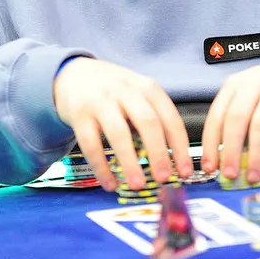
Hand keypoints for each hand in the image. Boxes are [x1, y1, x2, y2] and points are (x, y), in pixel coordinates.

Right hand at [53, 58, 193, 191]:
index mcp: (146, 87)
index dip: (179, 146)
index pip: (169, 117)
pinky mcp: (79, 114)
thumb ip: (154, 117)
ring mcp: (100, 101)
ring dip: (130, 162)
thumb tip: (172, 160)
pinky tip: (110, 183)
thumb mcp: (138, 93)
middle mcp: (125, 91)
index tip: (185, 170)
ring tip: (138, 185)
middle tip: (164, 178)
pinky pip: (90, 144)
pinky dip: (101, 167)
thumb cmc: (112, 90)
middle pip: (147, 122)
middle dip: (158, 153)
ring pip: (118, 133)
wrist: (74, 73)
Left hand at [200, 50, 259, 184]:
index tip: (209, 167)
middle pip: (236, 120)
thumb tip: (228, 159)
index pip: (216, 116)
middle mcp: (253, 84)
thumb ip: (240, 123)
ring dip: (255, 155)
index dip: (210, 144)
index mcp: (236, 85)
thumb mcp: (253, 96)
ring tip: (253, 176)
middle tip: (229, 174)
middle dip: (230, 151)